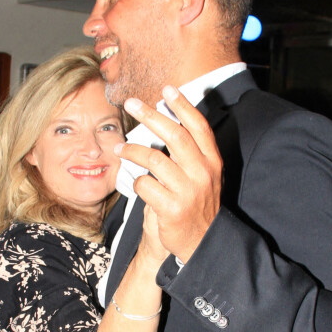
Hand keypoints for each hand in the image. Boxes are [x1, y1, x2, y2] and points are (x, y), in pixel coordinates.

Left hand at [117, 85, 221, 260]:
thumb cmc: (195, 203)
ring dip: (131, 151)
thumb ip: (190, 153)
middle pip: (174, 135)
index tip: (167, 89)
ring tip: (119, 148)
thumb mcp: (202, 176)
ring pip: (153, 159)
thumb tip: (166, 122)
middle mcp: (203, 173)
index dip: (183, 105)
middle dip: (150, 115)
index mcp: (212, 161)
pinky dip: (136, 182)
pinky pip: (145, 185)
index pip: (199, 127)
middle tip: (131, 103)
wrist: (200, 242)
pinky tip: (134, 182)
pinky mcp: (171, 208)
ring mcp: (188, 190)